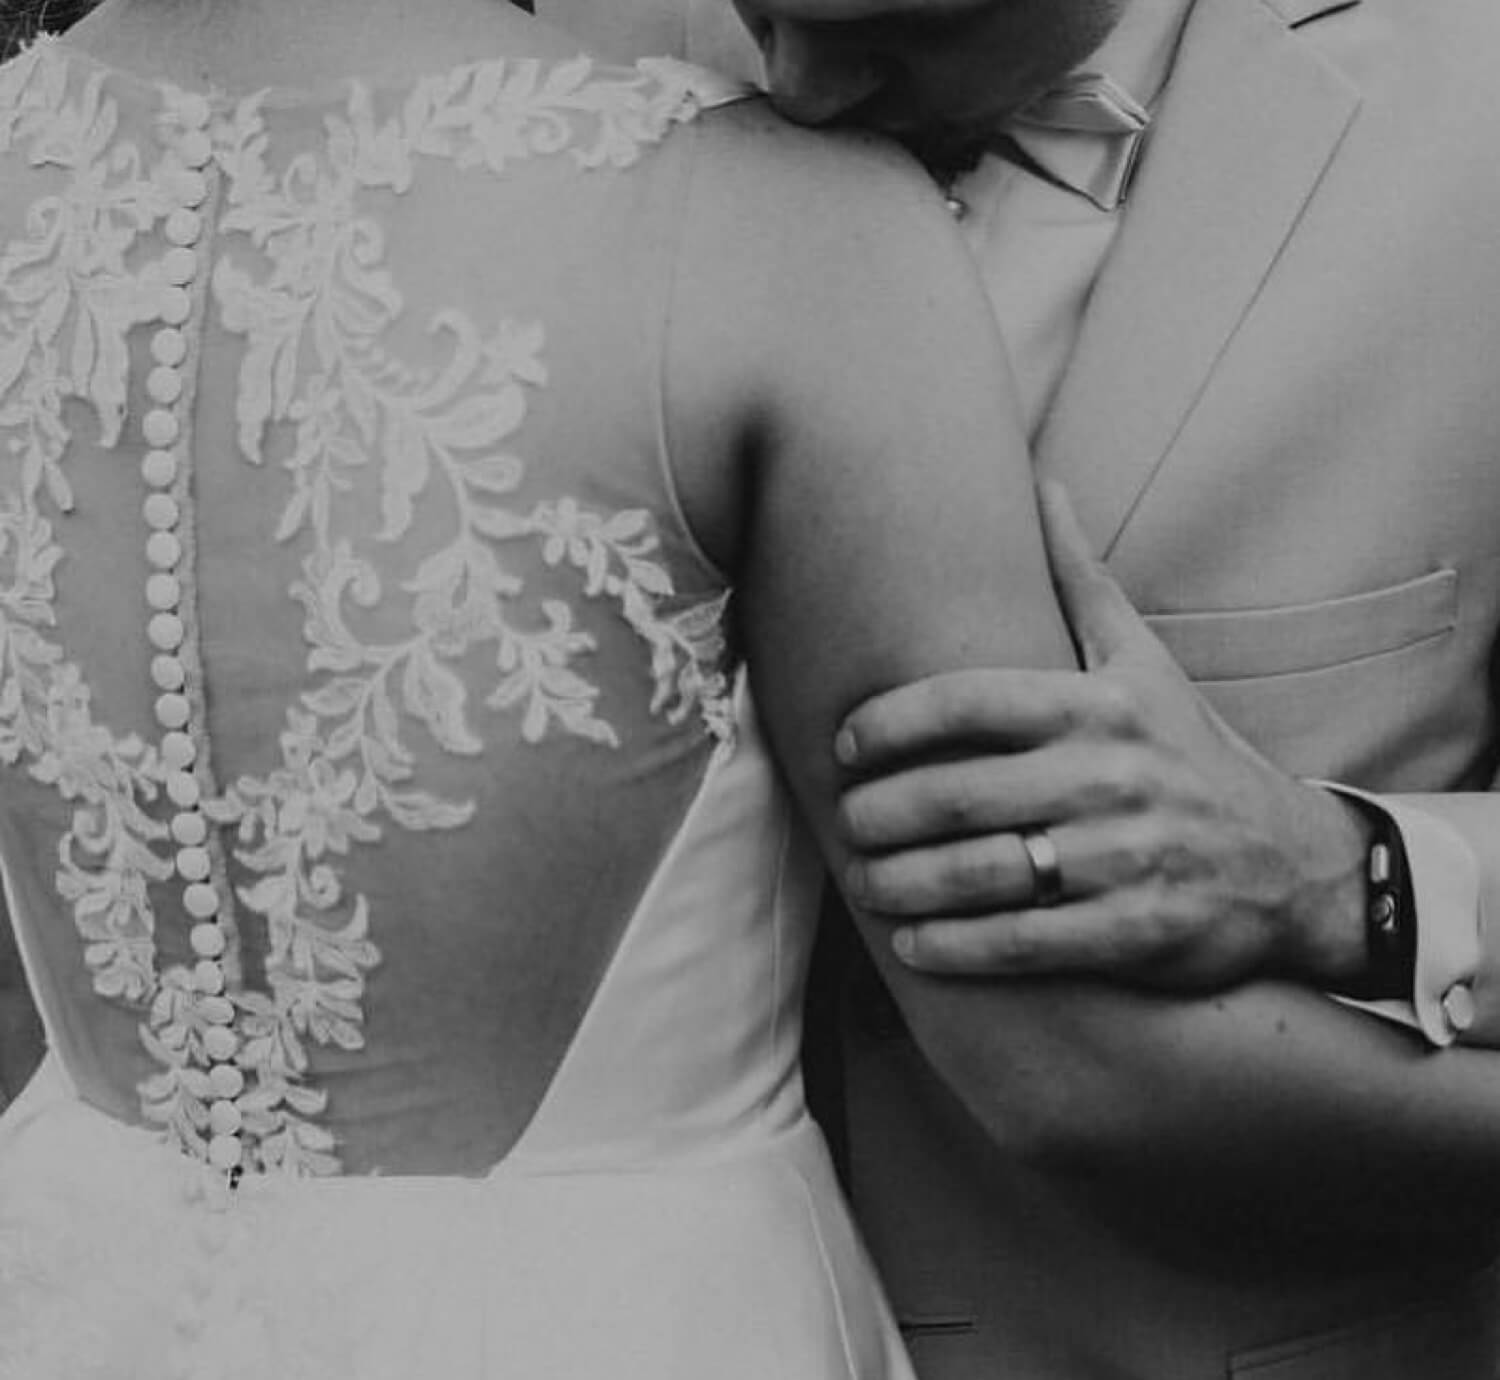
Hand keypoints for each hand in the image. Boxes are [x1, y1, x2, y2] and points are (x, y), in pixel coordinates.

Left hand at [835, 482, 1373, 990]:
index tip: (845, 743)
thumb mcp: (1143, 661)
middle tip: (842, 823)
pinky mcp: (1139, 930)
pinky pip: (1025, 942)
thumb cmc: (1190, 752)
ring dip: (902, 883)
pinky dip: (957, 947)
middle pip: (958, 793)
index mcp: (1101, 704)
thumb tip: (1040, 481)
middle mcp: (1113, 775)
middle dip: (879, 813)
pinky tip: (912, 944)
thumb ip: (1080, 581)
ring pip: (982, 872)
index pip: (968, 700)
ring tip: (863, 883)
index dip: (890, 721)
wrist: (1291, 864)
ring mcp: (1128, 856)